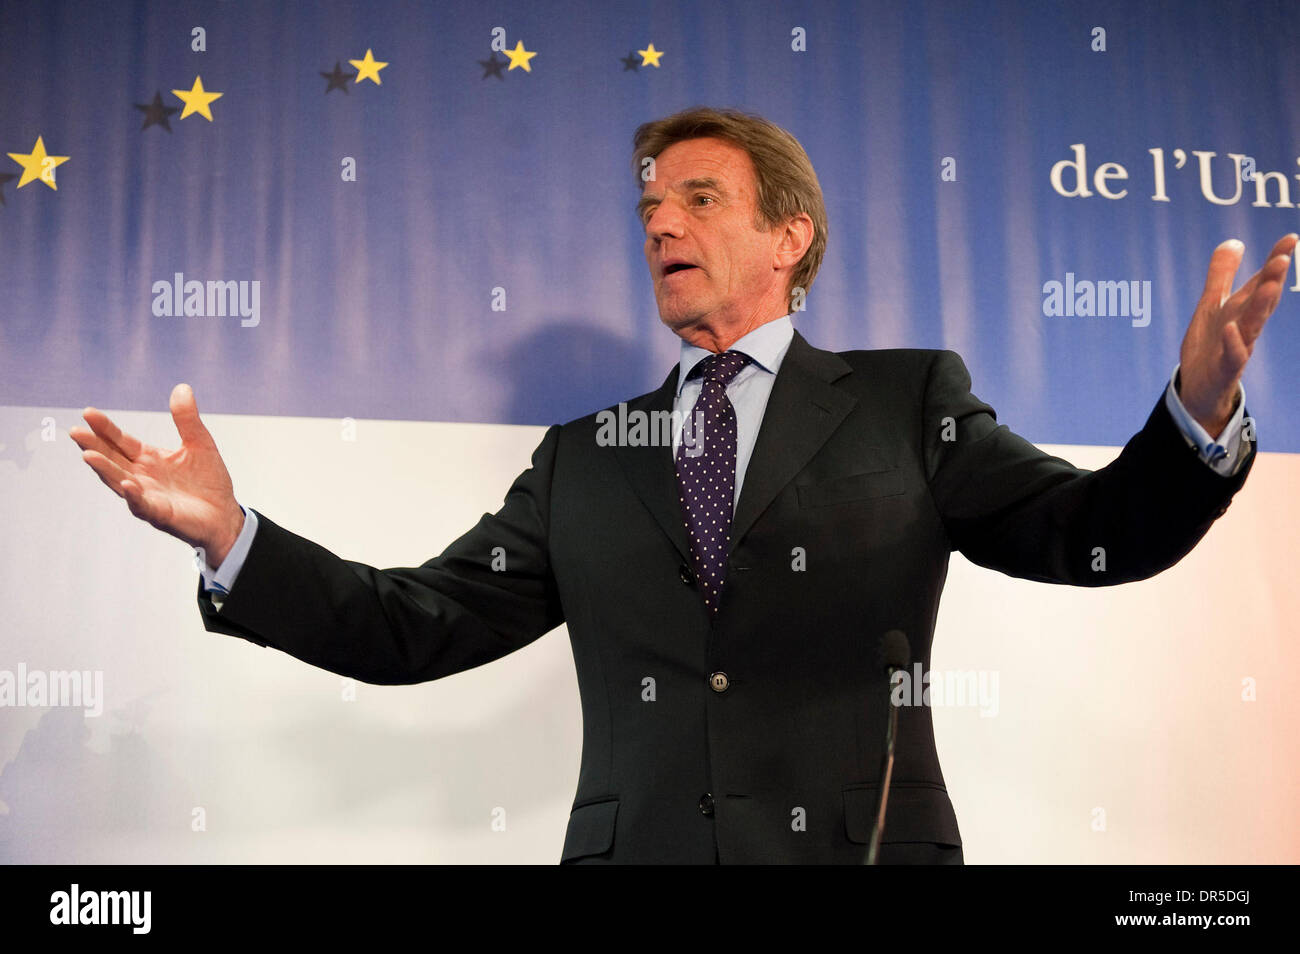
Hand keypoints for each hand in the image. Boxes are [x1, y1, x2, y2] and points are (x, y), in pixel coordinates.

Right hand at [70, 384, 244, 566]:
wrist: (225, 515)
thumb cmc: (208, 482)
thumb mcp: (200, 444)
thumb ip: (187, 419)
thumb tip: (181, 387)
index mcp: (148, 459)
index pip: (121, 441)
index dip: (105, 428)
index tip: (87, 412)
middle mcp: (141, 477)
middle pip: (112, 459)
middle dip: (93, 446)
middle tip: (75, 431)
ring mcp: (147, 496)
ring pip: (120, 482)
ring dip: (105, 470)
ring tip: (89, 456)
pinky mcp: (160, 514)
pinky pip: (143, 505)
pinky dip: (134, 496)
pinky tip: (127, 485)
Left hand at [1178, 233, 1297, 434]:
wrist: (1199, 387)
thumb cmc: (1210, 343)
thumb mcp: (1212, 304)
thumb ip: (1222, 274)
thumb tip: (1234, 241)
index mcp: (1243, 309)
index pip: (1262, 281)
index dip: (1275, 260)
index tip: (1291, 238)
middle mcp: (1245, 325)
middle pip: (1262, 301)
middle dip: (1273, 279)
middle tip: (1283, 257)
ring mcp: (1238, 347)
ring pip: (1253, 325)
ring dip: (1262, 306)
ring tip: (1271, 286)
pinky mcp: (1225, 368)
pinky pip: (1232, 355)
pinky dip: (1233, 342)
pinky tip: (1230, 328)